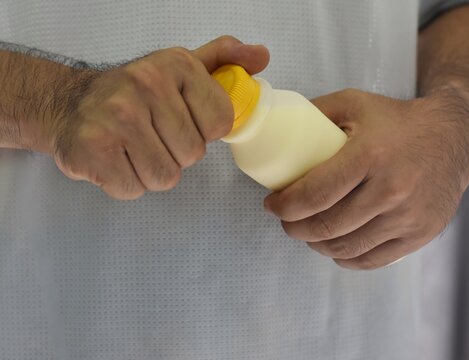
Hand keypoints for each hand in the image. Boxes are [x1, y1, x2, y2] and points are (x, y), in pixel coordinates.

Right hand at [48, 36, 268, 199]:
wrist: (70, 105)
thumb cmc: (135, 93)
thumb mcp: (181, 67)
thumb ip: (224, 60)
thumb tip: (261, 55)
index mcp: (175, 65)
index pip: (221, 123)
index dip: (203, 130)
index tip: (182, 120)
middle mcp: (145, 86)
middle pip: (192, 154)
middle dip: (176, 152)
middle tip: (152, 135)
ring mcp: (116, 119)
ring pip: (166, 177)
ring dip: (152, 170)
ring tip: (134, 148)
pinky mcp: (92, 151)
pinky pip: (134, 189)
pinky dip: (127, 182)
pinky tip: (115, 159)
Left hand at [264, 89, 468, 269]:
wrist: (453, 136)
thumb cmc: (397, 120)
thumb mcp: (354, 103)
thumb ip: (314, 113)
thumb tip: (276, 130)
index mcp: (370, 155)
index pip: (315, 195)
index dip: (285, 207)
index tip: (272, 205)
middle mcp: (391, 190)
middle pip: (327, 227)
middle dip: (295, 228)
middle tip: (286, 220)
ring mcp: (408, 217)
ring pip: (346, 247)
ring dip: (316, 244)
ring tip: (308, 232)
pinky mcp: (420, 234)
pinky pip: (371, 259)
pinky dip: (345, 257)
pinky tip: (335, 245)